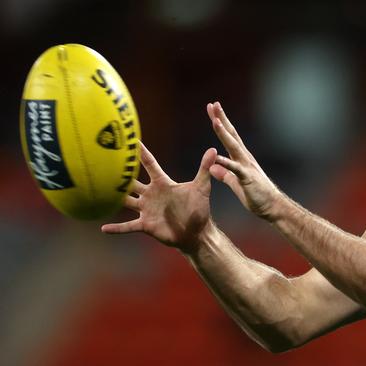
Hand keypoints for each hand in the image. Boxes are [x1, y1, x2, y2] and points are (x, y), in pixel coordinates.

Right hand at [102, 142, 217, 250]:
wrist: (196, 232)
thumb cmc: (199, 208)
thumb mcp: (201, 187)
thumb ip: (204, 168)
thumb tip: (214, 149)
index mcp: (162, 183)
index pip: (149, 164)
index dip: (140, 152)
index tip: (129, 139)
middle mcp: (151, 194)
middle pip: (131, 180)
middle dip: (118, 172)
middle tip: (102, 160)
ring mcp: (146, 209)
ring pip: (125, 201)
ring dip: (112, 197)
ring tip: (94, 191)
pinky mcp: (146, 225)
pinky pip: (128, 226)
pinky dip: (117, 228)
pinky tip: (103, 228)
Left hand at [207, 102, 283, 219]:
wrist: (272, 207)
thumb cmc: (256, 196)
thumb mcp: (235, 184)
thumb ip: (225, 174)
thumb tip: (212, 167)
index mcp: (240, 159)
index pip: (228, 137)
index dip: (220, 123)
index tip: (213, 110)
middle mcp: (244, 158)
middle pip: (231, 135)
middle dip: (221, 120)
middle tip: (214, 104)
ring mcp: (247, 166)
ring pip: (233, 147)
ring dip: (224, 134)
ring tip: (215, 121)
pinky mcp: (247, 178)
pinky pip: (235, 169)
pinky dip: (225, 162)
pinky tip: (216, 157)